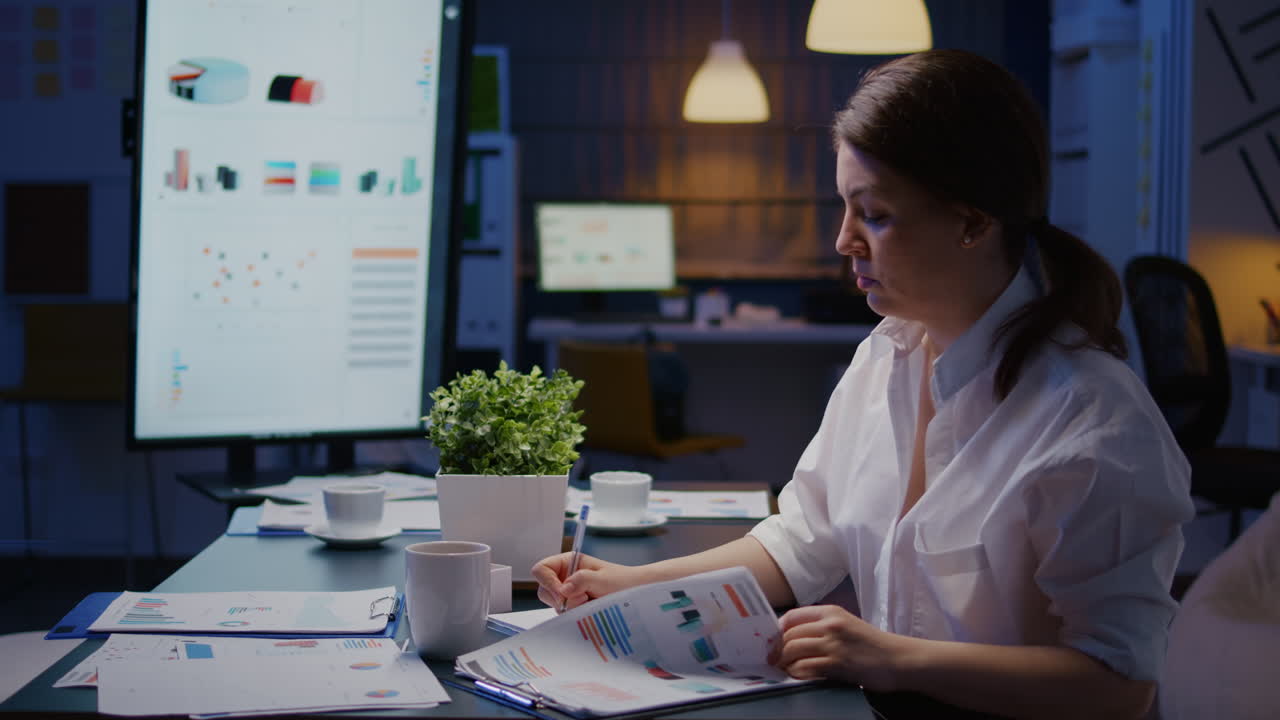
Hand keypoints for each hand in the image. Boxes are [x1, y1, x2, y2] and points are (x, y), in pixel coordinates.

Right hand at [532, 552, 639, 611]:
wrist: (637, 593)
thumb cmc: (623, 581)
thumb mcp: (602, 578)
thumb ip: (582, 580)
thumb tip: (563, 589)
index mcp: (568, 563)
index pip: (541, 569)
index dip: (547, 582)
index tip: (562, 593)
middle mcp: (565, 577)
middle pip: (544, 590)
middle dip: (560, 598)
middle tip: (582, 598)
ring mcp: (569, 594)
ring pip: (555, 605)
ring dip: (571, 607)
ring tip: (591, 602)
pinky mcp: (575, 608)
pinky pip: (565, 615)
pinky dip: (575, 615)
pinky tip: (591, 609)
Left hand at [772, 605, 908, 692]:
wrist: (899, 659)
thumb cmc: (873, 645)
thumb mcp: (847, 625)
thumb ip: (822, 627)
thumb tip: (793, 637)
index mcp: (831, 612)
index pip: (791, 616)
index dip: (776, 630)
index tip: (772, 641)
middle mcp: (829, 624)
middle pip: (788, 634)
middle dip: (776, 649)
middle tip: (773, 659)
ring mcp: (833, 644)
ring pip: (792, 650)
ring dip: (784, 662)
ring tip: (783, 669)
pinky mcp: (837, 664)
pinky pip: (804, 667)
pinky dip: (796, 673)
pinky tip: (796, 676)